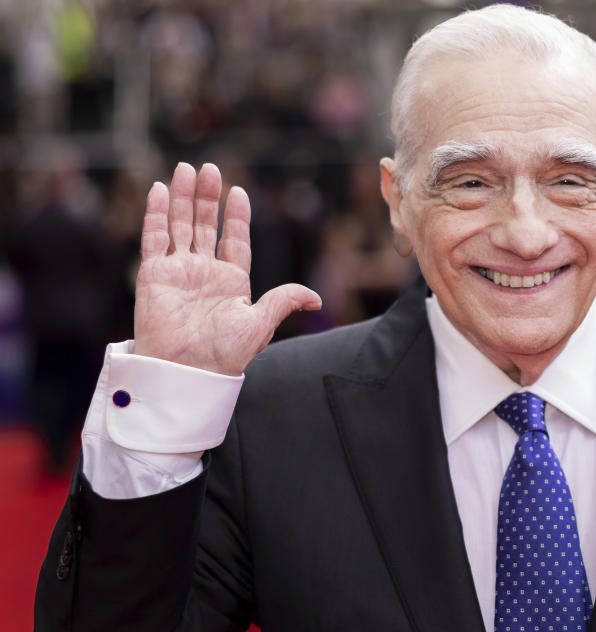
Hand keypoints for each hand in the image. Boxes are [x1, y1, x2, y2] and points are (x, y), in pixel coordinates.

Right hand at [133, 162, 321, 374]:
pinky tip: (162, 190)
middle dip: (208, 198)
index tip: (239, 192)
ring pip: (181, 225)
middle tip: (210, 168)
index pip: (235, 240)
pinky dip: (157, 214)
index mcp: (232, 282)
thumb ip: (283, 302)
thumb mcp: (260, 325)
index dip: (237, 217)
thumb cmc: (223, 355)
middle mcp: (204, 272)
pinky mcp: (154, 274)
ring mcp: (178, 271)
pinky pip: (155, 238)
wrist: (186, 372)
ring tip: (187, 169)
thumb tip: (316, 299)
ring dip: (184, 198)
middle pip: (206, 226)